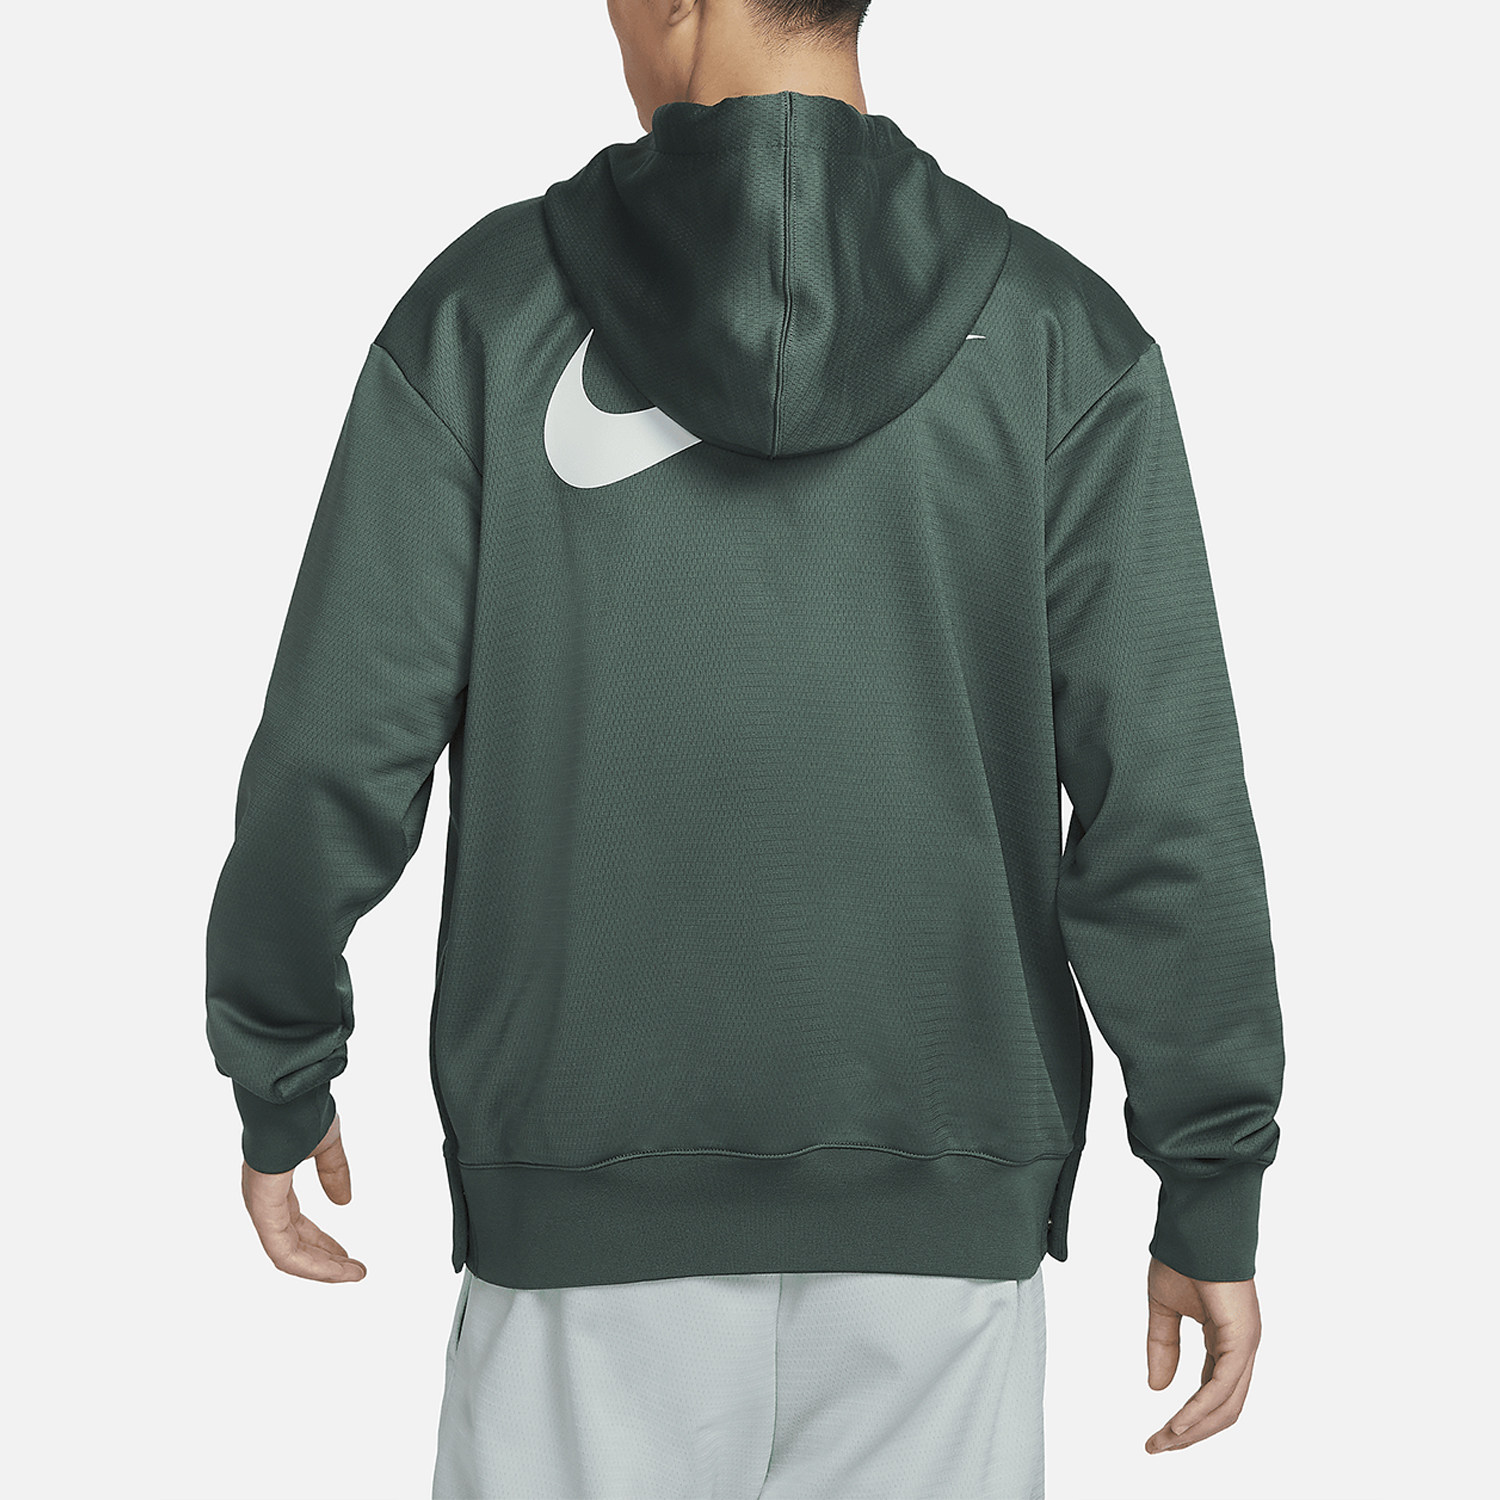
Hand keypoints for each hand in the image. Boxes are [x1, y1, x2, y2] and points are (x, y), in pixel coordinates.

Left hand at [241, 1112, 367, 1282]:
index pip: (296, 1226)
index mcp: (274, 1183)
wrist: (289, 1093)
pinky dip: (309, 1262)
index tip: (349, 1256)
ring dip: (321, 1267)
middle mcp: (263, 1197)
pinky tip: (334, 1266)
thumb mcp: (327, 1144)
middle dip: (325, 1261)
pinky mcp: (263, 1206)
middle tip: (354, 1271)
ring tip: (351, 1273)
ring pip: (287, 1252)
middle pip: (292, 1244)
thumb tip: (343, 1201)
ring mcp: (261, 1203)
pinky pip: (282, 1248)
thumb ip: (334, 1173)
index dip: (323, 1245)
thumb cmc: (301, 1108)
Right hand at [1143, 1255, 1259, 1452]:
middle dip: (1190, 1434)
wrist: (1194, 1226)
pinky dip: (1199, 1410)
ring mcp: (1245, 1345)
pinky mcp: (1241, 1339)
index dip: (1187, 1417)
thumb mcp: (1163, 1307)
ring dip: (1193, 1430)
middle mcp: (1241, 1348)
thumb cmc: (1182, 1255)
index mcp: (1225, 1340)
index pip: (1212, 1393)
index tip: (1159, 1435)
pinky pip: (1222, 1387)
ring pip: (1225, 1406)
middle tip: (1158, 1447)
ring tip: (1163, 1442)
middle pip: (1223, 1409)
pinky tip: (1178, 1423)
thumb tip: (1157, 1387)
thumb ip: (1162, 1346)